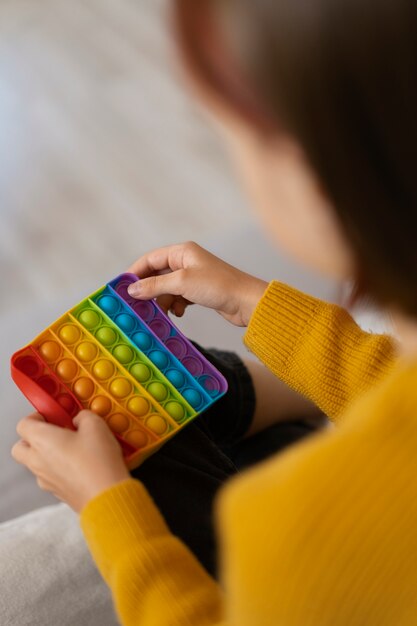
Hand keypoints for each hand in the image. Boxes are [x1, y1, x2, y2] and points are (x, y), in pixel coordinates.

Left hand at [11, 411, 129, 512]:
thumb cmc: (98, 463)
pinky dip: (59, 468)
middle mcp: (37, 461)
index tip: (53, 414)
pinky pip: (50, 476)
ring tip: (73, 447)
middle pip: (21, 447)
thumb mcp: (96, 425)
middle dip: (34, 437)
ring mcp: (45, 479)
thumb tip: (81, 419)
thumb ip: (83, 416)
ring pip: (35, 463)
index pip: (24, 424)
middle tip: (55, 431)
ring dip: (47, 453)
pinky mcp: (57, 492)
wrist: (106, 495)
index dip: (37, 416)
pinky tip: (81, 464)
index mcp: (41, 441)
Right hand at [128, 241, 267, 326]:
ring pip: (167, 289)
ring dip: (163, 301)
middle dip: (149, 290)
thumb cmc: (218, 286)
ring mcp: (193, 277)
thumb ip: (155, 286)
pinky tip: (179, 313)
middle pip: (157, 275)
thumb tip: (132, 289)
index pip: (150, 259)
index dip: (135, 273)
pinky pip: (178, 297)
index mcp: (182, 252)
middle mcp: (187, 261)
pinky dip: (176, 306)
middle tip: (137, 305)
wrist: (246, 303)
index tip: (122, 288)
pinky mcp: (199, 291)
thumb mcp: (182, 284)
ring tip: (163, 313)